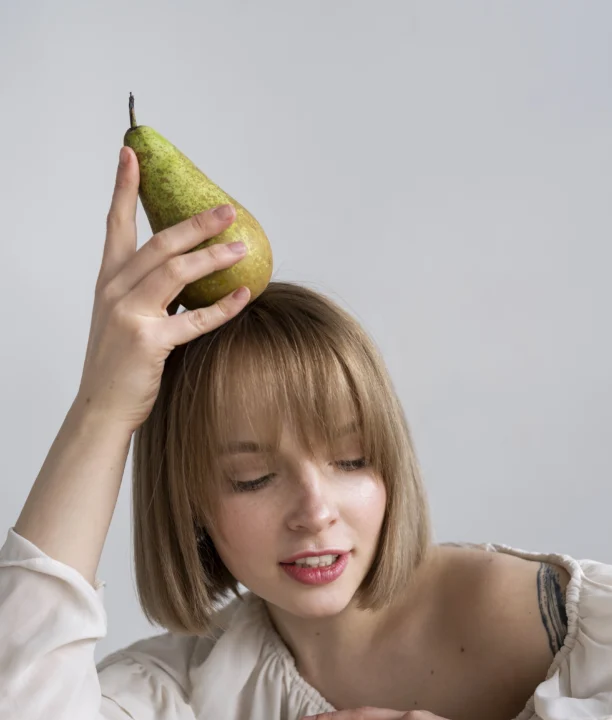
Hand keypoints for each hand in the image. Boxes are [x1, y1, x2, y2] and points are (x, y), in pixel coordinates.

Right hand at [78, 146, 250, 434]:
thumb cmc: (119, 367)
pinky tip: (244, 296)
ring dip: (213, 257)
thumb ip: (149, 295)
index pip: (116, 225)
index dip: (123, 188)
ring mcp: (130, 315)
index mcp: (108, 283)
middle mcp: (115, 292)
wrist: (101, 408)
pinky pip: (194, 319)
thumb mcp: (125, 320)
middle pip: (159, 243)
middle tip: (227, 209)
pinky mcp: (148, 342)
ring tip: (243, 248)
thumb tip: (191, 275)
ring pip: (176, 272)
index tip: (131, 153)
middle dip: (195, 222)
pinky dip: (222, 307)